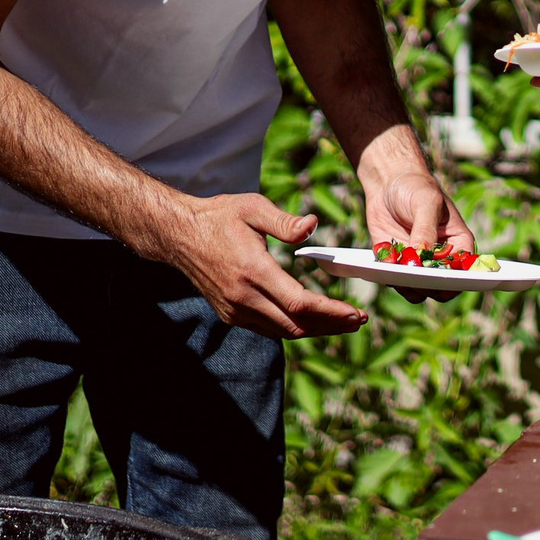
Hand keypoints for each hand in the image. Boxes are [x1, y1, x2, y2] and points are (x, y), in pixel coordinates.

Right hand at [154, 192, 369, 339]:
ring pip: (284, 331)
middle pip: (297, 324)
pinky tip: (312, 318)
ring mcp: (235, 309)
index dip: (331, 312)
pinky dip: (294, 326)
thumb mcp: (252, 207)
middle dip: (332, 325)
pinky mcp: (230, 314)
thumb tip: (312, 225)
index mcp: (253, 271)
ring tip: (342, 322)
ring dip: (315, 329)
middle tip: (359, 320)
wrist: (179, 235)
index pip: (300, 302)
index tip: (355, 313)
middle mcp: (244, 297)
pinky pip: (269, 329)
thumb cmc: (219, 216)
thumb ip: (284, 221)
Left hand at [364, 168, 479, 300]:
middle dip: (429, 286)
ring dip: (408, 285)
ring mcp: (419, 264)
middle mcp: (441, 259)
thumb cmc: (416, 188)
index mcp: (459, 244)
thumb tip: (422, 257)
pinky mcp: (397, 265)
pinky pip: (397, 282)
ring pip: (418, 290)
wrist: (388, 184)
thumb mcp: (426, 202)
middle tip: (415, 276)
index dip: (457, 279)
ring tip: (398, 269)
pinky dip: (391, 278)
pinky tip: (386, 263)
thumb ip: (426, 229)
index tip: (442, 277)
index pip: (465, 271)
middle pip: (442, 286)